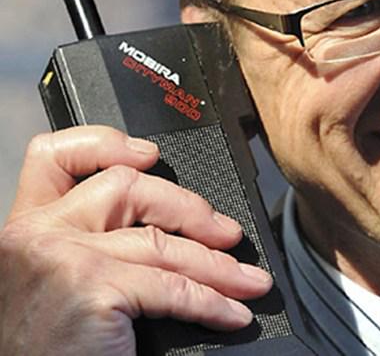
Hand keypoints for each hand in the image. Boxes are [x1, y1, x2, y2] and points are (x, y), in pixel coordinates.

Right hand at [0, 126, 271, 355]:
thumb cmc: (55, 346)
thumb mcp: (60, 280)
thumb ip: (94, 242)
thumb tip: (165, 225)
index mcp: (30, 227)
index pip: (54, 156)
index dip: (106, 143)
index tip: (149, 153)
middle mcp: (38, 234)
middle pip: (128, 188)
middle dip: (191, 209)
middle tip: (228, 235)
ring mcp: (63, 257)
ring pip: (161, 242)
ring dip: (218, 265)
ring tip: (249, 281)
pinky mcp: (93, 289)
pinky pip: (174, 287)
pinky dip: (213, 302)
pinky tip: (232, 313)